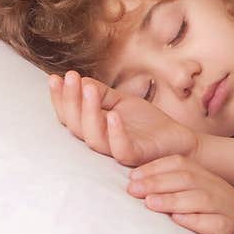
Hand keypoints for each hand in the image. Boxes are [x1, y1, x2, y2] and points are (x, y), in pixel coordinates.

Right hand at [48, 70, 199, 166]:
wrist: (178, 138)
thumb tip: (79, 80)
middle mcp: (101, 141)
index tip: (55, 77)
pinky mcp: (136, 156)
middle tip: (71, 77)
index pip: (70, 115)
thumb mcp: (121, 101)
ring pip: (93, 138)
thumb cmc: (146, 123)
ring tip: (89, 89)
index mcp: (94, 128)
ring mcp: (116, 150)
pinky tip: (113, 114)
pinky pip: (121, 148)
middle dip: (71, 100)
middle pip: (76, 126)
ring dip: (89, 112)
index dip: (60, 98)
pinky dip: (115, 133)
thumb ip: (101, 94)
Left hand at [127, 154, 233, 233]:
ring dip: (172, 200)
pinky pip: (212, 222)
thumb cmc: (214, 209)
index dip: (155, 167)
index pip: (179, 164)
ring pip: (199, 199)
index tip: (133, 176)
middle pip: (186, 178)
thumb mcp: (195, 191)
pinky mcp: (228, 226)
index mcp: (204, 176)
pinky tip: (178, 220)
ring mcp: (223, 206)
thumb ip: (173, 185)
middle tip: (134, 190)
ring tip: (150, 203)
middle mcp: (214, 187)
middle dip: (157, 182)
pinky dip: (194, 220)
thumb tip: (138, 182)